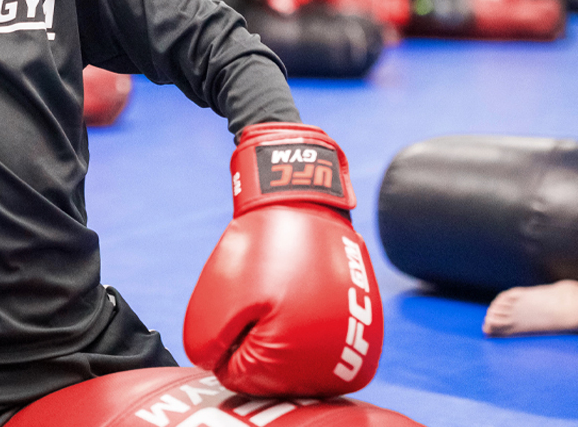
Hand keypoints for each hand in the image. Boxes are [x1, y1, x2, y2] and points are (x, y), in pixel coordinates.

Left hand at [184, 122, 381, 396]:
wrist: (306, 199)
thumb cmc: (261, 246)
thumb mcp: (216, 298)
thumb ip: (209, 345)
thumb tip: (215, 366)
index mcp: (297, 360)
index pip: (243, 377)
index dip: (228, 341)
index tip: (238, 304)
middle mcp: (339, 362)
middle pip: (276, 372)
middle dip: (258, 339)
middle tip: (260, 295)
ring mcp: (360, 342)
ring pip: (301, 355)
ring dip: (286, 330)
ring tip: (283, 288)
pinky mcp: (369, 322)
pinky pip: (327, 337)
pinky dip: (311, 320)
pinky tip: (305, 289)